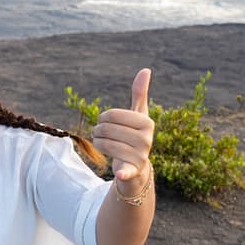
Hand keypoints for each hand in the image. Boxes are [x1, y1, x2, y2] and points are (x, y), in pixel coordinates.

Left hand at [92, 68, 153, 183]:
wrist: (137, 166)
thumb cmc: (134, 135)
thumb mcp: (138, 115)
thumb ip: (139, 94)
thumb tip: (145, 70)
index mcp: (147, 123)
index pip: (112, 115)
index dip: (103, 118)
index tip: (107, 123)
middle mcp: (146, 139)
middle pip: (106, 129)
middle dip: (98, 131)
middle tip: (102, 135)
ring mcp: (140, 156)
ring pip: (104, 144)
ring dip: (97, 143)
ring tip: (102, 144)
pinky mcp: (133, 171)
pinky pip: (126, 170)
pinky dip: (123, 173)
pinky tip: (120, 174)